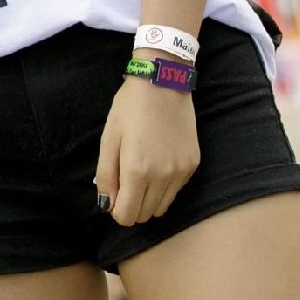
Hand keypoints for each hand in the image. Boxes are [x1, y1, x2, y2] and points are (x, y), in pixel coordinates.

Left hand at [94, 61, 200, 226]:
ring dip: (149, 199)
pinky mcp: (193, 164)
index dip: (117, 212)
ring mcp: (181, 171)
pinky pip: (176, 190)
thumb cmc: (130, 107)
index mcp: (137, 170)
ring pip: (163, 207)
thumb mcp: (109, 138)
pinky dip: (164, 186)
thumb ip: (106, 175)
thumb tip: (106, 205)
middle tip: (124, 183)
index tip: (113, 198)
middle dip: (132, 206)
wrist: (163, 82)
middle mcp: (163, 176)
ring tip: (140, 173)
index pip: (127, 216)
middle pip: (145, 214)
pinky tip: (157, 163)